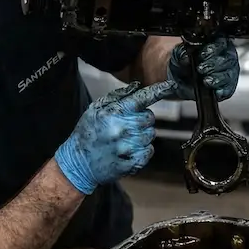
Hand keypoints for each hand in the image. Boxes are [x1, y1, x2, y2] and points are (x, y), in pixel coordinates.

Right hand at [54, 80, 175, 193]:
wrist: (77, 163)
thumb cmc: (86, 133)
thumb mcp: (95, 109)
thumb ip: (117, 96)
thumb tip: (137, 86)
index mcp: (114, 112)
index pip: (142, 98)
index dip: (160, 90)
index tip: (172, 85)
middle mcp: (122, 128)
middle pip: (150, 118)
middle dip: (143, 120)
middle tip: (128, 125)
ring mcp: (126, 147)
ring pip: (150, 135)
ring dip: (142, 136)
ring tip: (125, 139)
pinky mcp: (130, 163)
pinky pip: (149, 152)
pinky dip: (144, 151)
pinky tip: (130, 150)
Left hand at [167, 36, 238, 100]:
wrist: (179, 80)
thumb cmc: (184, 63)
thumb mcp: (178, 54)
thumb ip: (181, 52)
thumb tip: (185, 57)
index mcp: (217, 43)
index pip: (221, 42)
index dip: (213, 49)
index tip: (201, 55)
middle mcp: (226, 57)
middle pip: (228, 59)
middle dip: (214, 65)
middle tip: (201, 69)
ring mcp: (228, 72)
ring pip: (229, 74)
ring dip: (218, 78)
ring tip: (206, 81)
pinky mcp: (227, 87)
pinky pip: (229, 89)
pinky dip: (223, 90)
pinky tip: (216, 91)